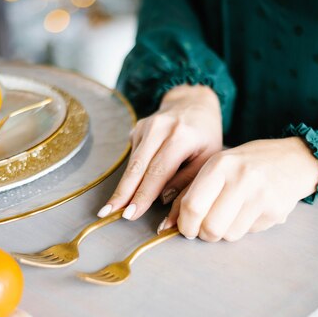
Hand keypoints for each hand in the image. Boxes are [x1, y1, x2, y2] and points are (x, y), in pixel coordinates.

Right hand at [98, 84, 222, 219]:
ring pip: (132, 163)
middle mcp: (160, 128)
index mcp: (181, 136)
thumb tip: (163, 204)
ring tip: (109, 208)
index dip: (143, 194)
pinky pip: (133, 157)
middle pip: (137, 167)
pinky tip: (124, 192)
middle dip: (123, 193)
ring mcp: (145, 126)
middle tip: (109, 214)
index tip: (130, 214)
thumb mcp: (208, 159)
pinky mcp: (137, 129)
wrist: (194, 103)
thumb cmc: (205, 136)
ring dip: (121, 188)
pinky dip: (130, 176)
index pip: (158, 171)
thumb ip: (188, 182)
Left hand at [159, 137, 317, 241]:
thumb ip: (189, 194)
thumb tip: (165, 226)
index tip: (187, 228)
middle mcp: (240, 178)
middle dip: (204, 234)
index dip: (185, 225)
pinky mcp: (275, 209)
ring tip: (231, 215)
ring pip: (229, 234)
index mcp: (220, 165)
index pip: (192, 205)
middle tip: (207, 227)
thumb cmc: (247, 165)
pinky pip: (248, 233)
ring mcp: (260, 194)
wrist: (294, 160)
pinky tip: (251, 212)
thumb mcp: (217, 169)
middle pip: (210, 226)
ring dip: (225, 232)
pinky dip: (244, 228)